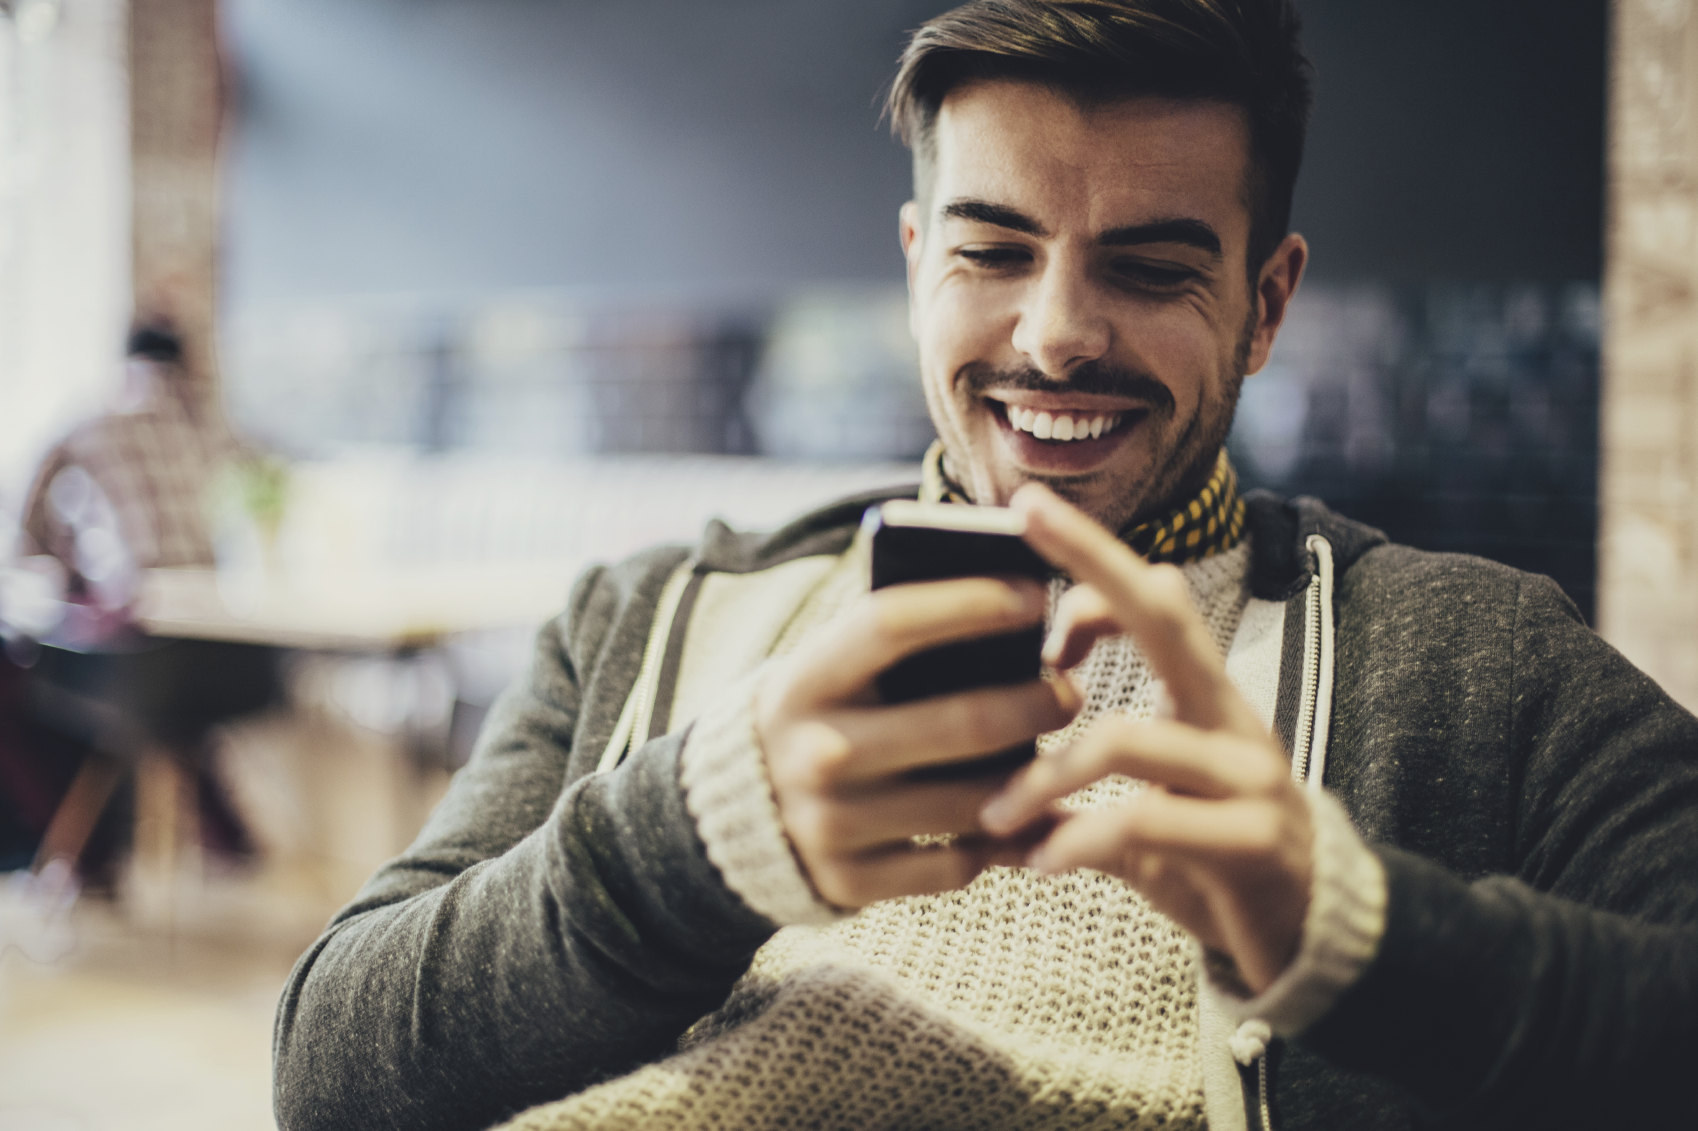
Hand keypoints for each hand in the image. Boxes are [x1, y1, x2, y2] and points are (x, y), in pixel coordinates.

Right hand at [753, 574, 1078, 908]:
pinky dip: (1005, 841)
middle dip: (1038, 703)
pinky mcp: (851, 883)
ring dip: (1035, 777)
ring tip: (1061, 753)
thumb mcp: (829, 670)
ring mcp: (832, 824)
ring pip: (975, 801)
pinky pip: (959, 864)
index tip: (1032, 595)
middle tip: (1070, 692)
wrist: (734, 817)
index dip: (970, 603)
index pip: (892, 623)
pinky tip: (1027, 817)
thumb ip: (896, 642)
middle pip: (963, 722)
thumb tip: (1011, 605)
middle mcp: (815, 752)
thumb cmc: (818, 718)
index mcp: (805, 680)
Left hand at [980, 483, 1312, 993]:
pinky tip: (1041, 860)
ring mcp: (1245, 776)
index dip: (1095, 572)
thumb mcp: (1146, 799)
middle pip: (1166, 615)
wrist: (1312, 932)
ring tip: (994, 812)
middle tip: (1026, 509)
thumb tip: (986, 752)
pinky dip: (1079, 837)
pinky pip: (1146, 820)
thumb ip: (1081, 769)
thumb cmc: (1211, 852)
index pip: (1157, 602)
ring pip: (1128, 737)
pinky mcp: (1249, 841)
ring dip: (1043, 773)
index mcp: (1205, 696)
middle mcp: (1229, 719)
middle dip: (1093, 559)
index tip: (1025, 581)